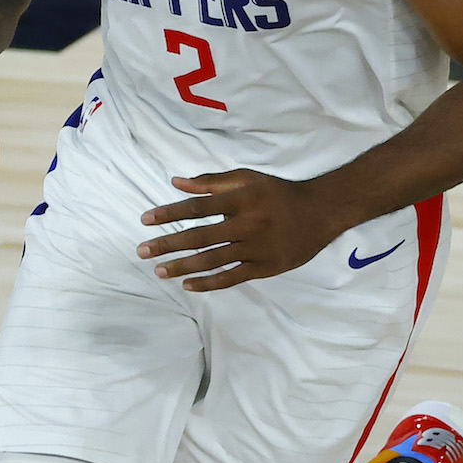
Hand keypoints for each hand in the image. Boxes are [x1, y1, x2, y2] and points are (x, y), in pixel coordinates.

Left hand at [138, 170, 339, 291]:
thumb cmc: (278, 193)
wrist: (320, 212)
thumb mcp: (248, 178)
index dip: (170, 213)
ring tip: (159, 271)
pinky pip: (232, 277)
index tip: (145, 220)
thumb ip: (211, 182)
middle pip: (200, 236)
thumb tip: (176, 182)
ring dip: (182, 266)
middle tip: (142, 251)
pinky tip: (188, 284)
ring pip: (213, 260)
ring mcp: (256, 248)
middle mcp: (247, 224)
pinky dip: (208, 283)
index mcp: (241, 199)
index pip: (198, 207)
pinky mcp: (265, 267)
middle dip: (168, 244)